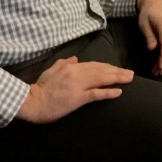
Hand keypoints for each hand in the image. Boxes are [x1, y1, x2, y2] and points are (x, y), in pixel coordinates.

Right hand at [16, 56, 132, 123]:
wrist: (31, 102)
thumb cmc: (40, 88)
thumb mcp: (51, 70)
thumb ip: (64, 63)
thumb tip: (76, 58)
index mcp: (71, 67)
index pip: (94, 65)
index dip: (108, 67)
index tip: (117, 69)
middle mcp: (77, 74)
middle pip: (102, 71)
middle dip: (117, 71)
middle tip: (130, 73)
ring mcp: (78, 86)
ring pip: (102, 79)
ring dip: (117, 78)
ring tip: (129, 79)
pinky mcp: (77, 99)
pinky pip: (96, 94)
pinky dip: (108, 92)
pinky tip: (118, 92)